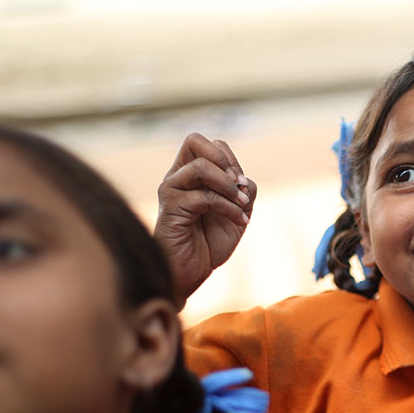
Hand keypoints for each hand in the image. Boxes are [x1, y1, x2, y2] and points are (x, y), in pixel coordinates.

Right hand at [154, 133, 256, 306]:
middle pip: (194, 139)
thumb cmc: (210, 242)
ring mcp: (171, 190)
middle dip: (225, 160)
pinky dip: (229, 208)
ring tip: (242, 206)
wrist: (191, 273)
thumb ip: (243, 190)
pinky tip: (240, 222)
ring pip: (201, 167)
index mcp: (190, 174)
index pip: (210, 144)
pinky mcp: (170, 208)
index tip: (242, 185)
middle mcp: (177, 177)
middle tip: (239, 186)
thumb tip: (242, 180)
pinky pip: (204, 197)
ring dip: (228, 186)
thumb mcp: (238, 211)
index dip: (230, 158)